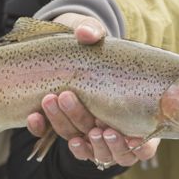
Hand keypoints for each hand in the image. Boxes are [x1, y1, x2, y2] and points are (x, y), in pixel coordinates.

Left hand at [28, 13, 158, 167]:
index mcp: (134, 112)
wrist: (64, 42)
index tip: (121, 134)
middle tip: (87, 117)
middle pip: (108, 148)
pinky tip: (35, 115)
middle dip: (98, 139)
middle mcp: (111, 126)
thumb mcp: (91, 31)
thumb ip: (92, 30)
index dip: (135, 148)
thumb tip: (87, 34)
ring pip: (80, 144)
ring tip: (56, 101)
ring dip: (68, 127)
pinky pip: (52, 136)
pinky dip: (44, 128)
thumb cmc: (89, 40)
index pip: (143, 147)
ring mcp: (86, 128)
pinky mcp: (62, 125)